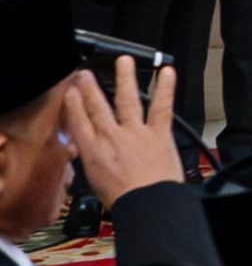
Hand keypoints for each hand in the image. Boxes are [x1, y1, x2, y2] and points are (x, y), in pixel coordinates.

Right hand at [62, 61, 185, 208]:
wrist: (147, 203)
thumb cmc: (124, 200)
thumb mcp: (97, 183)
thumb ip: (96, 162)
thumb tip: (96, 156)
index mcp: (93, 152)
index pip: (78, 123)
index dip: (73, 106)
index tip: (69, 92)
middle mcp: (113, 137)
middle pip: (98, 108)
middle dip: (89, 89)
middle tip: (84, 74)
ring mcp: (136, 132)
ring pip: (128, 100)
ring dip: (125, 78)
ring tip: (123, 61)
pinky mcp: (159, 132)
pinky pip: (162, 106)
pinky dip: (165, 87)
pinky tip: (167, 72)